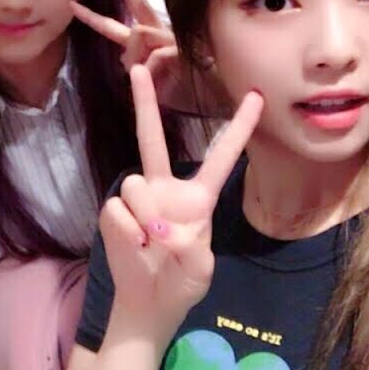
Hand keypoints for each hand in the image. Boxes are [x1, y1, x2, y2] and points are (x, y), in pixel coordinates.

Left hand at [72, 0, 216, 114]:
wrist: (214, 96)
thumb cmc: (183, 87)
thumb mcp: (151, 77)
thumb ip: (135, 63)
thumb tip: (122, 57)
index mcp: (152, 35)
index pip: (128, 12)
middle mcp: (162, 30)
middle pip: (137, 0)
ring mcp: (173, 36)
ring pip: (136, 33)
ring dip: (136, 62)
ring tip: (154, 82)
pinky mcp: (183, 47)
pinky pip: (153, 57)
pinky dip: (151, 76)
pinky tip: (164, 87)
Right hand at [99, 66, 261, 333]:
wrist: (148, 302)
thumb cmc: (182, 282)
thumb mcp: (200, 268)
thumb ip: (188, 244)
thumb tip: (159, 227)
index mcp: (198, 198)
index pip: (222, 156)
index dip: (239, 127)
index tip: (255, 95)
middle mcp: (164, 189)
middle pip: (152, 139)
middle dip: (145, 102)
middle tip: (137, 67)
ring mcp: (137, 199)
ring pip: (135, 185)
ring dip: (145, 218)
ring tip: (151, 245)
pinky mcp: (112, 213)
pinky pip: (118, 211)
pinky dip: (128, 234)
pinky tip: (135, 250)